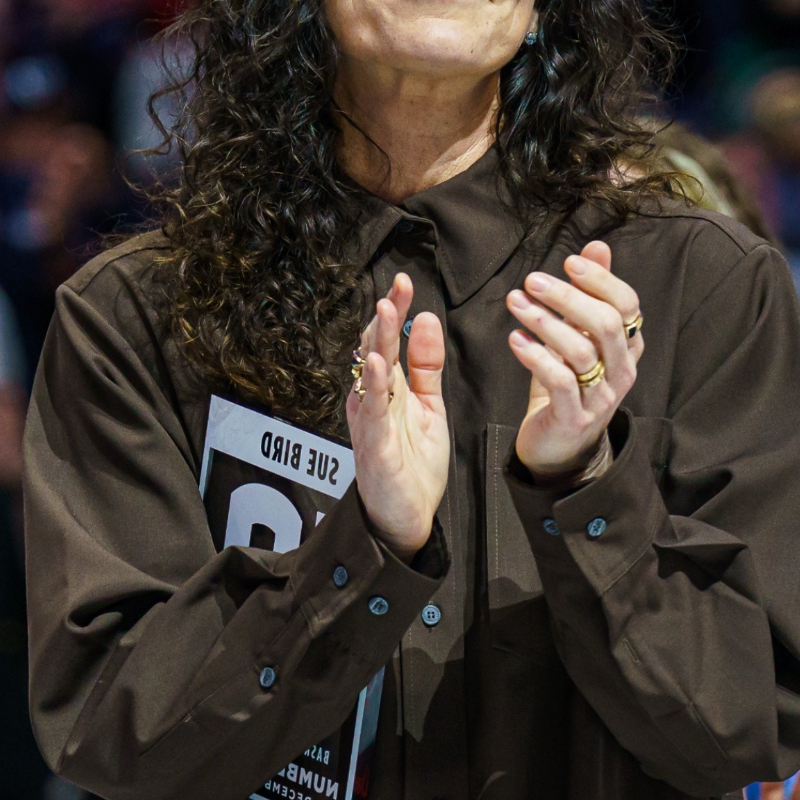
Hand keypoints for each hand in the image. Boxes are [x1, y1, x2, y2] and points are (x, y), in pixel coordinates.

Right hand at [344, 273, 449, 561]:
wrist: (406, 517)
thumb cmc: (413, 464)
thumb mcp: (430, 407)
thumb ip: (427, 367)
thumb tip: (427, 320)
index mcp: (388, 388)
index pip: (390, 340)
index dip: (397, 311)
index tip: (405, 283)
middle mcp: (373, 399)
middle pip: (377, 349)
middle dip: (386, 317)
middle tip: (395, 288)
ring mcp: (370, 421)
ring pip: (371, 374)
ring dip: (378, 341)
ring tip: (386, 312)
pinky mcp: (374, 445)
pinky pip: (372, 411)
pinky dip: (373, 386)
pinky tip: (378, 363)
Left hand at [506, 241, 643, 480]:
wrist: (559, 446)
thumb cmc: (568, 383)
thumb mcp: (580, 336)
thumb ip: (591, 293)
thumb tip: (597, 246)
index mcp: (628, 348)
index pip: (628, 306)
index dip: (601, 281)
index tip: (568, 261)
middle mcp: (621, 371)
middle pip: (605, 324)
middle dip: (567, 297)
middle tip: (531, 280)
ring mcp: (600, 397)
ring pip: (580, 351)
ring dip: (544, 321)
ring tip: (515, 303)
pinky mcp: (573, 418)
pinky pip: (559, 382)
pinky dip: (535, 356)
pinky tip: (515, 339)